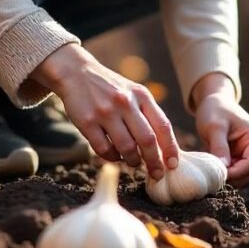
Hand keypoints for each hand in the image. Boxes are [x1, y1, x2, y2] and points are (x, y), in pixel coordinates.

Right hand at [33, 44, 179, 179]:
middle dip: (154, 162)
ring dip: (133, 161)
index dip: (170, 148)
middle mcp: (125, 102)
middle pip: (147, 140)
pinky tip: (114, 156)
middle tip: (156, 174)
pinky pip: (104, 149)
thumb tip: (163, 148)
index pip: (163, 125)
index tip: (172, 164)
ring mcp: (105, 112)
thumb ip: (147, 114)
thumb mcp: (133, 92)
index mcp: (141, 95)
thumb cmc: (110, 88)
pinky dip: (112, 158)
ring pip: (127, 148)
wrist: (76, 73)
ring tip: (133, 162)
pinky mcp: (87, 122)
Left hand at [194, 94, 248, 185]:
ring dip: (230, 175)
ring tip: (213, 168)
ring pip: (245, 173)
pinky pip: (237, 169)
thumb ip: (219, 147)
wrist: (214, 101)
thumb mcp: (214, 127)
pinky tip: (214, 165)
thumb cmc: (215, 110)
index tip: (218, 174)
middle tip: (214, 173)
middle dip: (234, 175)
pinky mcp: (242, 154)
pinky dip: (227, 171)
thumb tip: (223, 169)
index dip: (237, 173)